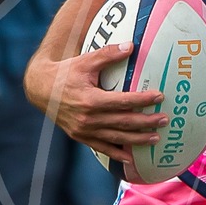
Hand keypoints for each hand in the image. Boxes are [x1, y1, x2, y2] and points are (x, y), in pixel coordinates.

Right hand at [25, 44, 165, 162]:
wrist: (41, 90)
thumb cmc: (65, 72)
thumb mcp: (85, 61)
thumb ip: (108, 54)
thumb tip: (131, 45)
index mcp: (90, 99)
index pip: (123, 101)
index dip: (143, 100)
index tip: (159, 97)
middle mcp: (88, 118)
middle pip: (123, 122)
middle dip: (146, 122)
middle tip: (164, 119)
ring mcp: (84, 130)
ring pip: (116, 137)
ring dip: (137, 140)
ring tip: (156, 138)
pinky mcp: (80, 137)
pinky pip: (101, 148)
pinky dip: (117, 154)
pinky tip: (130, 159)